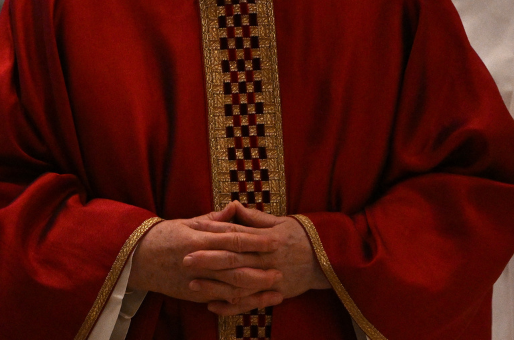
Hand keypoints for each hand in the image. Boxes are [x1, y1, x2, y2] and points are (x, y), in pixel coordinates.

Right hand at [128, 211, 283, 314]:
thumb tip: (235, 207)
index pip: (232, 238)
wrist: (136, 259)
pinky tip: (253, 301)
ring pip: (229, 286)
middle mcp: (199, 258)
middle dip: (260, 268)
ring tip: (274, 288)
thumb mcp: (187, 222)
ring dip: (254, 288)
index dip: (255, 241)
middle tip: (280, 269)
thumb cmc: (164, 236)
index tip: (274, 241)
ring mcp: (195, 278)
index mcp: (199, 236)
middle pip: (235, 265)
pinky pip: (218, 299)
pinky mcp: (192, 293)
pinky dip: (237, 301)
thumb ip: (213, 218)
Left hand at [184, 201, 330, 315]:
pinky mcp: (273, 294)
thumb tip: (232, 205)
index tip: (194, 228)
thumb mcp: (280, 222)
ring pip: (238, 285)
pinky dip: (230, 307)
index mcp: (268, 239)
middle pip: (233, 260)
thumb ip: (254, 218)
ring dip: (214, 286)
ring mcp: (270, 279)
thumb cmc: (302, 236)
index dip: (215, 232)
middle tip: (184, 258)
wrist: (329, 259)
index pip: (236, 234)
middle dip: (208, 259)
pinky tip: (211, 306)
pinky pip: (249, 303)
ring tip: (191, 284)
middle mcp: (267, 260)